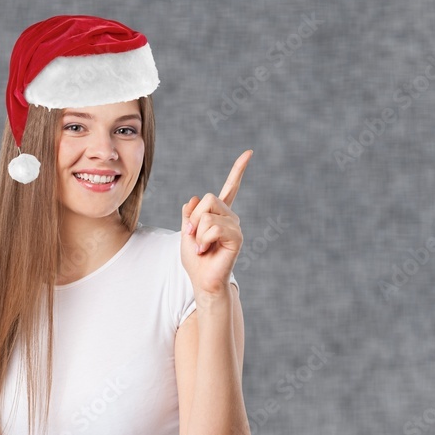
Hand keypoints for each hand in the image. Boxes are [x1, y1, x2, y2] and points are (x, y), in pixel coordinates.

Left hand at [181, 149, 251, 295]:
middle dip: (193, 218)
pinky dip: (203, 239)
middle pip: (208, 199)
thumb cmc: (195, 260)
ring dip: (197, 233)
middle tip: (194, 236)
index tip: (249, 153)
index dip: (238, 170)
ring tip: (202, 247)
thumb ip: (189, 213)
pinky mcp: (237, 237)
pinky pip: (214, 227)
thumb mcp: (186, 231)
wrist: (202, 281)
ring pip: (208, 215)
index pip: (231, 187)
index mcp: (219, 214)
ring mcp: (235, 226)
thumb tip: (195, 198)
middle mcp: (230, 217)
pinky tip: (206, 250)